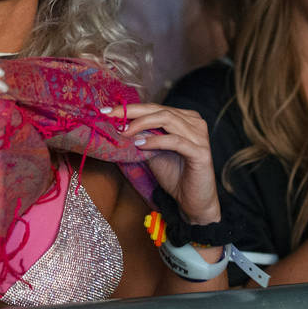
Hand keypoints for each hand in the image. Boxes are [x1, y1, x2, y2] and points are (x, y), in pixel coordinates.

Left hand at [108, 103, 220, 224]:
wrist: (193, 201)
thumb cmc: (175, 175)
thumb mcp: (153, 151)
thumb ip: (141, 136)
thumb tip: (117, 125)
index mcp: (184, 118)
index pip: (153, 108)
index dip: (129, 108)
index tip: (106, 111)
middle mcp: (194, 122)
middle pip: (159, 110)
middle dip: (132, 112)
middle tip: (111, 117)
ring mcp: (200, 136)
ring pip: (167, 119)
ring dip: (142, 124)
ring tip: (124, 132)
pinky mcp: (201, 152)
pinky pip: (175, 141)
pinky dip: (156, 140)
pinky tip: (140, 144)